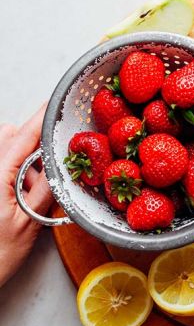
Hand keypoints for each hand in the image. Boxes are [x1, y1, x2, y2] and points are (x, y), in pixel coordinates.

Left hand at [0, 105, 53, 287]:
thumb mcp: (30, 222)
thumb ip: (45, 186)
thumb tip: (57, 160)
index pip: (22, 137)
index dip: (40, 118)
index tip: (54, 103)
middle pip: (9, 138)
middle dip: (30, 147)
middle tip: (43, 176)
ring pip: (3, 152)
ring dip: (21, 164)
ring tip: (27, 195)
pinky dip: (12, 175)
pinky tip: (16, 198)